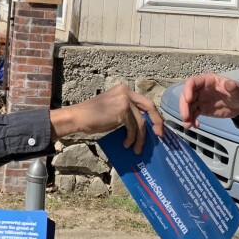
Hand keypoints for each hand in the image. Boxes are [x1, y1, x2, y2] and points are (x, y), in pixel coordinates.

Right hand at [49, 84, 163, 154]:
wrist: (78, 117)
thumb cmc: (93, 116)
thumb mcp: (114, 109)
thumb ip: (128, 112)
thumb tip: (142, 125)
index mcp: (124, 90)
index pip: (145, 102)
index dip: (153, 115)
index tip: (157, 127)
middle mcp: (126, 92)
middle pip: (150, 107)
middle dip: (157, 122)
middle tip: (160, 135)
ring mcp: (125, 100)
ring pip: (141, 121)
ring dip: (140, 137)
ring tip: (137, 149)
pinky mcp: (122, 110)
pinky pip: (133, 127)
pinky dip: (132, 138)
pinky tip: (126, 144)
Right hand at [179, 73, 238, 129]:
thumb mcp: (238, 90)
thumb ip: (233, 87)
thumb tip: (229, 84)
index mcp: (207, 81)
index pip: (192, 82)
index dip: (188, 90)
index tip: (188, 100)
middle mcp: (200, 89)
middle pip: (186, 95)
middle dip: (184, 106)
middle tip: (185, 117)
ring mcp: (200, 99)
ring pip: (188, 106)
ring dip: (186, 116)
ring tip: (188, 126)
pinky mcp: (201, 109)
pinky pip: (193, 114)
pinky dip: (192, 120)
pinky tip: (195, 126)